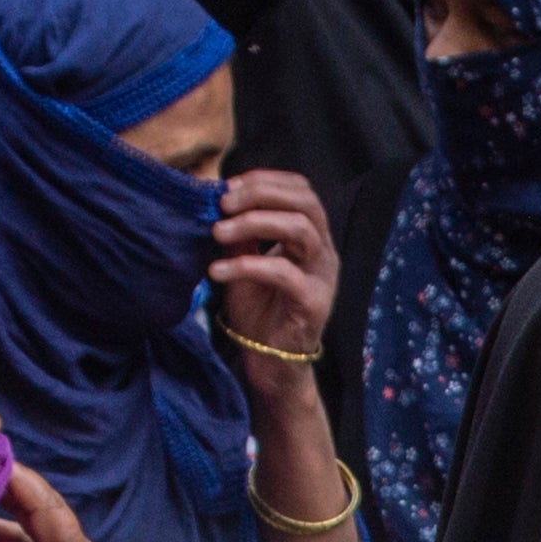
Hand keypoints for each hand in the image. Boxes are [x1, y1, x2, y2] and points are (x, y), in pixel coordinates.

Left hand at [208, 166, 338, 366]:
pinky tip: (218, 271)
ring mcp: (323, 276)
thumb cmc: (259, 311)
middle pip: (305, 201)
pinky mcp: (313, 302)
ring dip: (253, 223)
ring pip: (300, 229)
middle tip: (223, 204)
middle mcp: (323, 251)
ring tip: (218, 232)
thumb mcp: (243, 262)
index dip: (265, 180)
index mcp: (311, 236)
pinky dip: (246, 266)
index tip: (228, 187)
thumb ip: (240, 234)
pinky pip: (283, 272)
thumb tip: (217, 200)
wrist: (269, 361)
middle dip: (260, 194)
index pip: (301, 189)